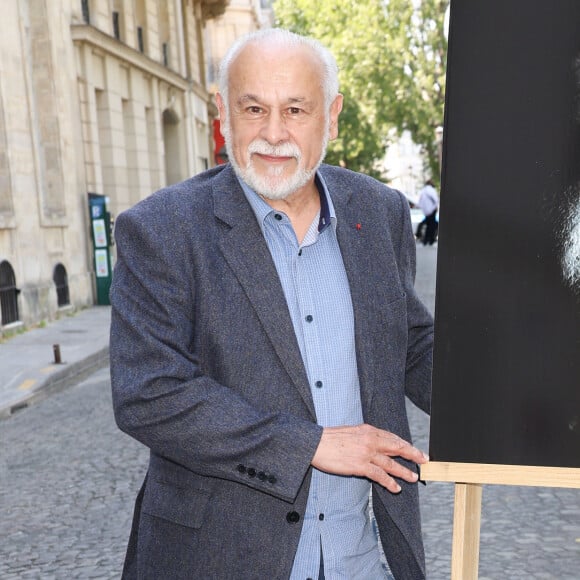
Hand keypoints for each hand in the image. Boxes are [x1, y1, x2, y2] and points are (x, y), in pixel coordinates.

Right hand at [311, 424, 428, 492]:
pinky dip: (389, 482)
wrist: (315, 443)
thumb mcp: (351, 431)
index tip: (412, 448)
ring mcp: (366, 453)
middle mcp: (370, 440)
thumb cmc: (329, 438)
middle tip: (423, 459)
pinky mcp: (360, 466)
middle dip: (412, 454)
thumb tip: (374, 443)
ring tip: (413, 477)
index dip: (404, 444)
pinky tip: (395, 488)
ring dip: (404, 471)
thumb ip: (364, 436)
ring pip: (391, 463)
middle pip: (397, 447)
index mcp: (368, 430)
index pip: (391, 437)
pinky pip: (379, 475)